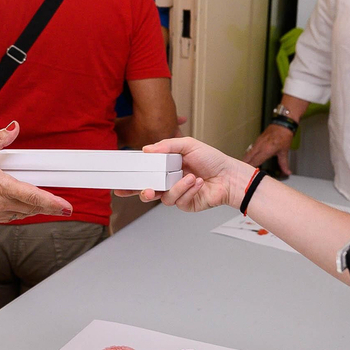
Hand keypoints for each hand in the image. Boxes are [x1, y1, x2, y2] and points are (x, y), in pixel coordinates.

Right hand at [0, 122, 73, 222]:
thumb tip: (13, 128)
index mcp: (0, 187)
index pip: (33, 197)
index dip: (53, 203)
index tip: (67, 208)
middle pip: (32, 209)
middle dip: (48, 207)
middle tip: (63, 207)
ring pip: (22, 215)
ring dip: (34, 210)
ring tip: (44, 204)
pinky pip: (10, 217)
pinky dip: (20, 212)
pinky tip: (21, 206)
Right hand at [127, 136, 254, 211]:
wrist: (229, 176)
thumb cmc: (212, 160)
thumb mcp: (188, 145)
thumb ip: (167, 146)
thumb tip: (147, 149)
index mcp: (167, 167)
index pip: (146, 172)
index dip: (132, 178)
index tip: (120, 181)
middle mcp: (170, 182)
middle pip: (148, 190)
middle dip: (142, 192)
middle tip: (146, 190)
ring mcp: (177, 194)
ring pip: (164, 197)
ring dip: (177, 187)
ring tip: (191, 177)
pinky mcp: (186, 204)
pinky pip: (179, 201)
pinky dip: (189, 190)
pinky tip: (198, 183)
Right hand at [243, 123, 292, 174]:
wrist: (283, 123)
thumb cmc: (284, 135)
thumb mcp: (284, 151)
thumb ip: (284, 164)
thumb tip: (287, 172)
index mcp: (266, 150)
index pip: (254, 162)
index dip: (250, 169)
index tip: (249, 176)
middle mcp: (259, 147)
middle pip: (247, 158)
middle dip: (245, 166)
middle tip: (244, 174)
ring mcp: (257, 143)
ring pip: (247, 154)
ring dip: (245, 161)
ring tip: (244, 168)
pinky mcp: (257, 140)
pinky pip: (250, 149)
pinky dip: (248, 155)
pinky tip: (250, 159)